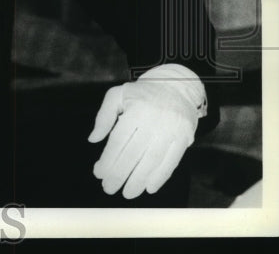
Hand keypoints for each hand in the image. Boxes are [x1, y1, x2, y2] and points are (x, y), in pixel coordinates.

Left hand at [88, 75, 200, 198]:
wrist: (176, 86)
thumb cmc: (142, 94)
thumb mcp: (117, 95)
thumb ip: (104, 116)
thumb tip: (93, 139)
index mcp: (136, 110)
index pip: (119, 140)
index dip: (108, 159)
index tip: (98, 173)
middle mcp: (154, 120)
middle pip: (134, 153)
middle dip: (120, 174)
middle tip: (108, 188)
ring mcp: (171, 130)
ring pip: (153, 160)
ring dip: (139, 180)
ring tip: (127, 193)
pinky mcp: (184, 137)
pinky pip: (172, 161)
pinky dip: (160, 177)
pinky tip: (149, 187)